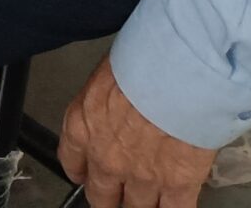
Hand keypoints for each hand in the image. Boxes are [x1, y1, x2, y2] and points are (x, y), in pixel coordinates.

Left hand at [58, 57, 215, 207]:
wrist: (178, 71)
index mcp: (83, 126)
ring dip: (144, 204)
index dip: (83, 171)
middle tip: (118, 193)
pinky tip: (178, 203)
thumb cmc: (143, 58)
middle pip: (101, 197)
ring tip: (152, 196)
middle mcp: (106, 159)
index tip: (87, 173)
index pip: (72, 163)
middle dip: (110, 197)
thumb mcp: (109, 72)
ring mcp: (141, 176)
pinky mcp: (177, 184)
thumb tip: (122, 100)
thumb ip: (109, 98)